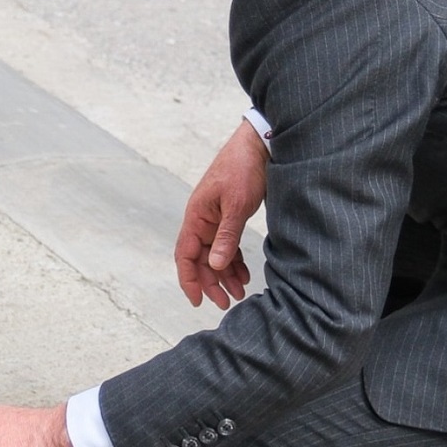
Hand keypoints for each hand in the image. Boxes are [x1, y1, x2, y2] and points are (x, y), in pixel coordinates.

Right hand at [175, 118, 267, 308]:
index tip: (198, 301)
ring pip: (215, 255)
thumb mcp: (237, 205)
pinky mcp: (230, 216)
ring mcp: (215, 219)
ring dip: (225, 275)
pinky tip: (244, 274)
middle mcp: (202, 220)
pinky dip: (234, 261)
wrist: (260, 144)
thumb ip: (226, 236)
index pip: (185, 255)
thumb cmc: (244, 168)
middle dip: (212, 283)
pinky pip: (227, 245)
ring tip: (240, 292)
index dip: (189, 280)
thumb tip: (213, 265)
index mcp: (197, 216)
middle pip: (200, 259)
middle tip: (227, 303)